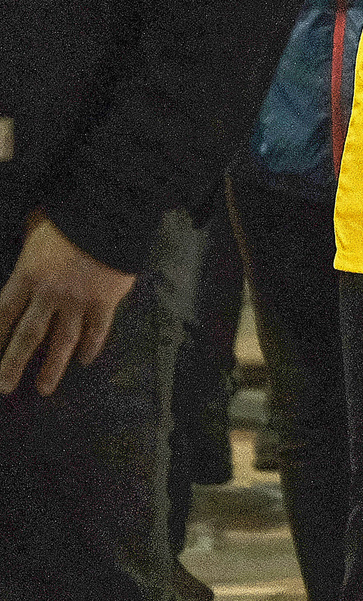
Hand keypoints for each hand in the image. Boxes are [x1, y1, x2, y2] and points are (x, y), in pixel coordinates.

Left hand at [0, 212, 136, 396]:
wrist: (113, 212)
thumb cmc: (71, 216)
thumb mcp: (37, 226)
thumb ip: (28, 246)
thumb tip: (24, 248)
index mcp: (27, 276)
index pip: (2, 315)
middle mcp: (49, 294)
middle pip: (27, 337)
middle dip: (12, 365)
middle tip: (4, 387)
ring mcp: (78, 300)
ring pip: (61, 342)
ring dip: (52, 369)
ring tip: (44, 389)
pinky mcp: (105, 301)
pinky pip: (97, 330)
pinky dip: (90, 347)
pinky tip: (84, 359)